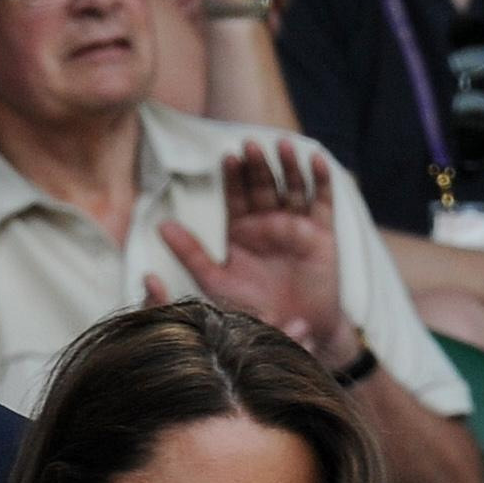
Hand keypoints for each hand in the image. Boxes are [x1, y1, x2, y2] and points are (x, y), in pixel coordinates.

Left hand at [153, 140, 355, 368]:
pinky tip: (314, 159)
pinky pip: (323, 201)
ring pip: (292, 187)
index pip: (236, 195)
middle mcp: (268, 223)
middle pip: (263, 186)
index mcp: (242, 231)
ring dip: (288, 165)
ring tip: (281, 145)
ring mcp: (295, 226)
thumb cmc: (252, 312)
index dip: (233, 176)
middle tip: (250, 146)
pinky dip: (320, 179)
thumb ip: (191, 253)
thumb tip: (160, 226)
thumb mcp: (216, 282)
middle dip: (257, 166)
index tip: (228, 157)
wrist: (292, 337)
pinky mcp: (322, 234)